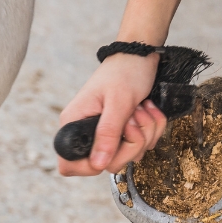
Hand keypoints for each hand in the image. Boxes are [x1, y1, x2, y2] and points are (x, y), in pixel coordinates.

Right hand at [57, 53, 166, 175]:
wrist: (140, 57)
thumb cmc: (125, 72)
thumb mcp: (118, 102)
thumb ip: (107, 133)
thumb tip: (98, 164)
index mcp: (75, 124)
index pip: (69, 164)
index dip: (91, 166)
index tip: (113, 150)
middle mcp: (87, 132)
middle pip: (108, 164)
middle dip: (131, 144)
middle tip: (134, 119)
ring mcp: (107, 133)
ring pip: (129, 155)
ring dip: (145, 133)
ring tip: (141, 109)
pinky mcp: (124, 132)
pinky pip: (142, 145)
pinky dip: (152, 129)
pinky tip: (148, 110)